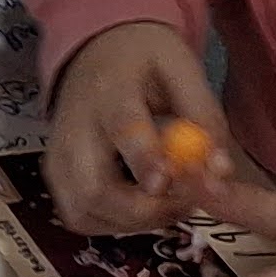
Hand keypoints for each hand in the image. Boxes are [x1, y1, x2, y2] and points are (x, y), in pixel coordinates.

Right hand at [45, 19, 228, 233]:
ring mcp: (58, 159)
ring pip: (84, 212)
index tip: (169, 184)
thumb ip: (204, 118)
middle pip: (93, 189)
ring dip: (131, 223)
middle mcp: (73, 130)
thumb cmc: (144, 60)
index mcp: (108, 91)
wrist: (96, 52)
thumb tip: (220, 172)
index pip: (123, 131)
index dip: (146, 162)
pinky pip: (79, 217)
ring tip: (168, 206)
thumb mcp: (183, 71)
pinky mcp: (55, 178)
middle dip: (142, 211)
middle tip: (185, 206)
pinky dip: (113, 224)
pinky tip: (141, 208)